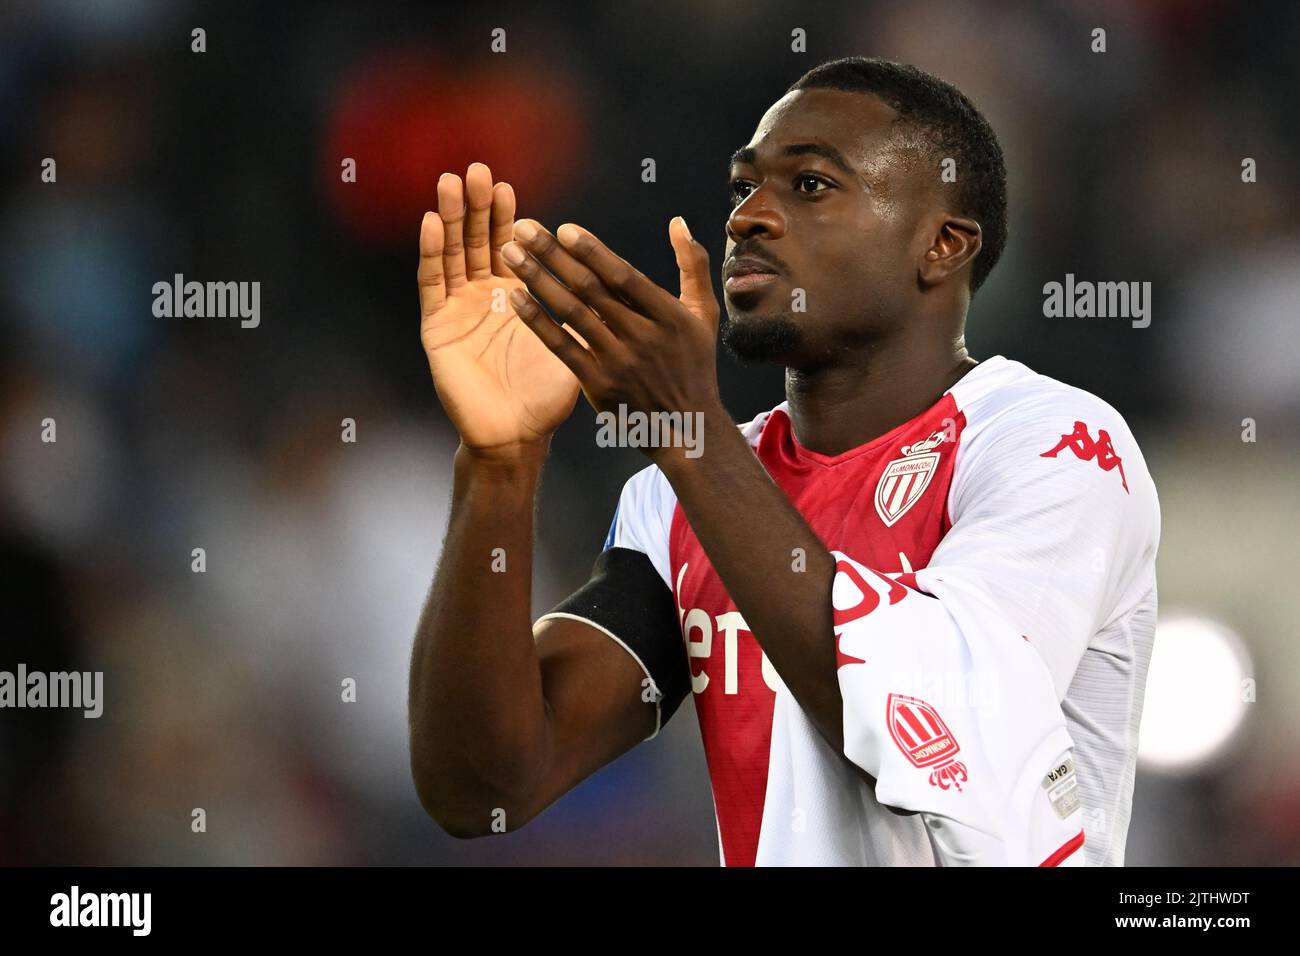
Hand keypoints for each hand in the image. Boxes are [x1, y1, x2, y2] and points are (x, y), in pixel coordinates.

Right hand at [419, 164, 580, 457]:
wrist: (517, 437)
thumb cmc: (547, 397)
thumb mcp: (573, 342)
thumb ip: (585, 310)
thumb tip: (614, 280)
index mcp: (516, 298)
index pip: (510, 247)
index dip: (508, 217)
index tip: (509, 186)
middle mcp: (483, 298)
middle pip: (478, 242)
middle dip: (478, 207)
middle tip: (478, 170)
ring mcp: (458, 309)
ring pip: (452, 253)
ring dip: (452, 218)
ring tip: (452, 182)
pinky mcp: (437, 327)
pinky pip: (432, 283)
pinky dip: (432, 251)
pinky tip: (433, 221)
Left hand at [499, 216, 722, 455]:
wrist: (686, 426)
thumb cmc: (693, 364)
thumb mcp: (703, 313)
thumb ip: (692, 265)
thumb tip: (677, 222)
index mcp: (667, 315)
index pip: (623, 277)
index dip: (593, 251)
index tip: (564, 228)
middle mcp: (642, 336)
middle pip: (591, 289)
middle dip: (553, 255)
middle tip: (523, 228)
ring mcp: (618, 361)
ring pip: (572, 313)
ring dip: (537, 280)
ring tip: (510, 255)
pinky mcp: (598, 384)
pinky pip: (562, 347)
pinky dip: (538, 322)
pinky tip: (516, 298)